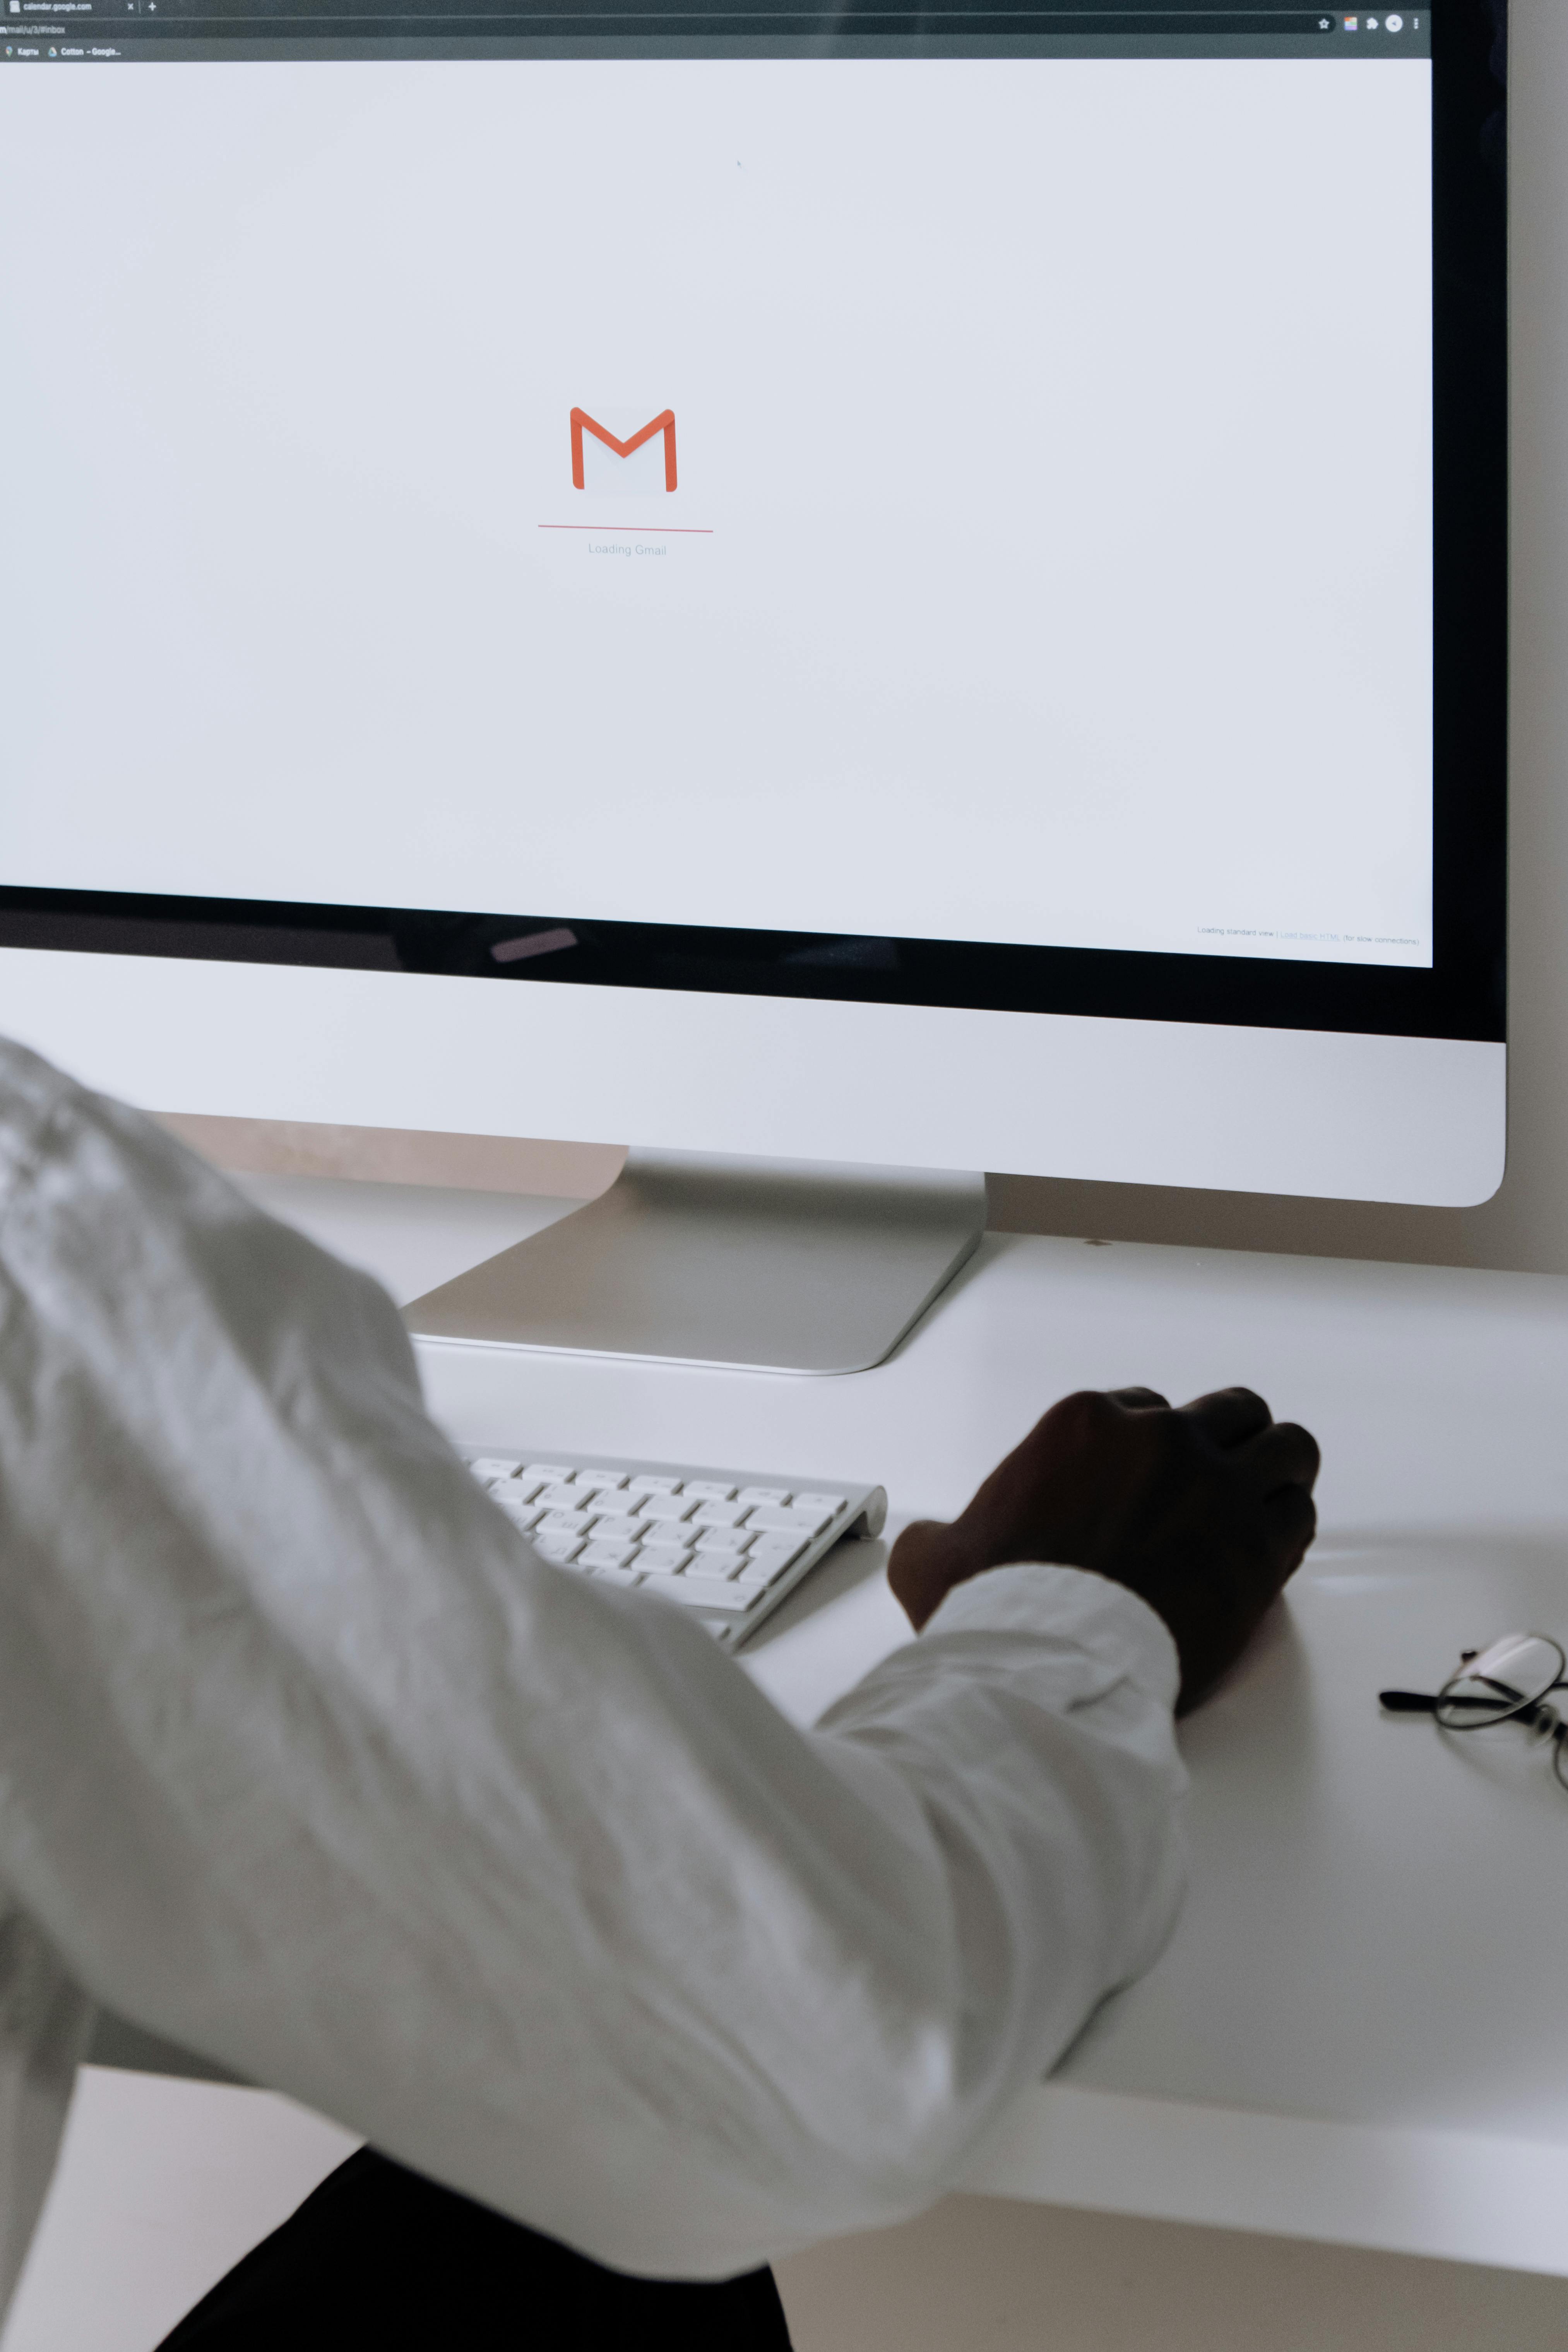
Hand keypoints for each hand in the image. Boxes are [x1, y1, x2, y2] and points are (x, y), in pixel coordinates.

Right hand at [887, 1386, 1318, 1713]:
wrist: (1050, 1660)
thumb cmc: (1002, 1607)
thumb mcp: (936, 1556)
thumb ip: (941, 1535)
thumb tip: (928, 1545)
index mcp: (1087, 1425)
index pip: (1146, 1407)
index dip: (1153, 1447)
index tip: (1153, 1481)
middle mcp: (1161, 1440)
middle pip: (1231, 1411)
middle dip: (1232, 1441)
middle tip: (1225, 1479)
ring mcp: (1217, 1488)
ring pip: (1287, 1447)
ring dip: (1279, 1473)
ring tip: (1267, 1504)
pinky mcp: (1257, 1545)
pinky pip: (1300, 1514)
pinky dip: (1290, 1530)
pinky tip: (1271, 1553)